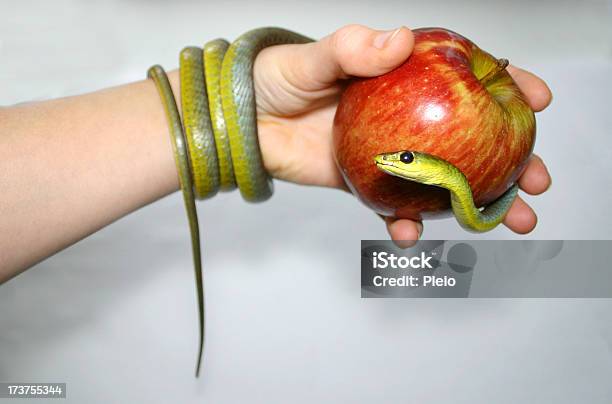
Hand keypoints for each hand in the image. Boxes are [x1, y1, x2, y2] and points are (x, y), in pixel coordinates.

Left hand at [253, 24, 551, 241]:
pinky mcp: (367, 182)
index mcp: (402, 77)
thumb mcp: (313, 58)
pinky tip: (413, 233)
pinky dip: (405, 223)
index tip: (536, 101)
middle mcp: (406, 116)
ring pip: (444, 179)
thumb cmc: (276, 80)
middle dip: (511, 159)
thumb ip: (352, 49)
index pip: (465, 76)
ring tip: (507, 221)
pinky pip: (394, 207)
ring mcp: (390, 153)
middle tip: (537, 179)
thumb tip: (397, 42)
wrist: (245, 123)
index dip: (507, 87)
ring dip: (477, 202)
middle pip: (470, 136)